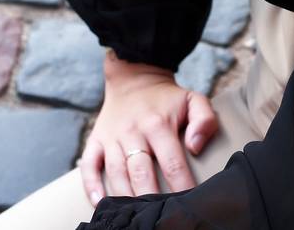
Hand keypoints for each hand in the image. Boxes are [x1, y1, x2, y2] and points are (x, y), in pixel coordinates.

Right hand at [78, 51, 219, 203]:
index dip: (181, 186)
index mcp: (158, 124)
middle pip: (141, 173)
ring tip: (135, 216)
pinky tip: (100, 204)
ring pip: (116, 174)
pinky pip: (89, 166)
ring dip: (125, 197)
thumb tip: (195, 146)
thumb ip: (204, 120)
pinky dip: (91, 186)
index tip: (188, 202)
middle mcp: (133, 132)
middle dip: (151, 198)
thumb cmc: (168, 98)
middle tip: (160, 215)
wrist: (135, 78)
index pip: (172, 163)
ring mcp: (112, 138)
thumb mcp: (193, 99)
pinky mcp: (96, 140)